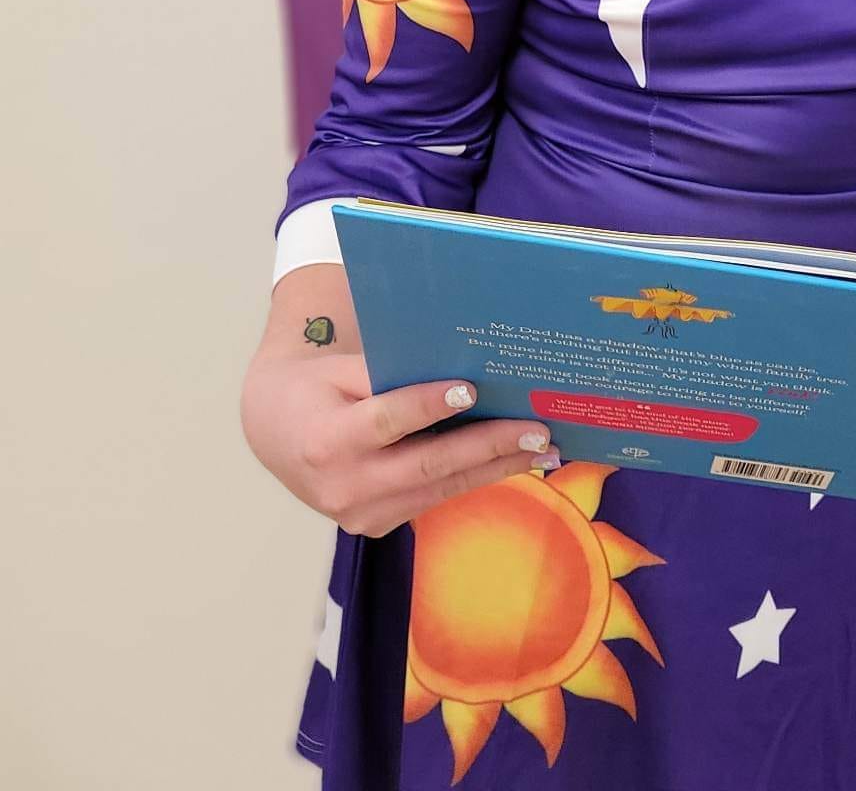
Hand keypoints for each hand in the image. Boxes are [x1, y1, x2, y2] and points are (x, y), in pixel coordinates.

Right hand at [240, 350, 562, 538]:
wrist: (276, 432)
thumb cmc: (316, 387)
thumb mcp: (341, 369)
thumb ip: (392, 374)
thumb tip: (465, 367)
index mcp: (327, 441)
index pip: (386, 422)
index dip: (428, 406)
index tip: (472, 389)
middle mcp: (342, 487)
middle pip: (426, 466)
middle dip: (487, 447)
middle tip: (536, 430)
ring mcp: (359, 515)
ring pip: (439, 488)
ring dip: (495, 468)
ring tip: (543, 448)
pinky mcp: (375, 525)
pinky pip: (432, 497)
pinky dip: (474, 478)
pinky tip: (513, 461)